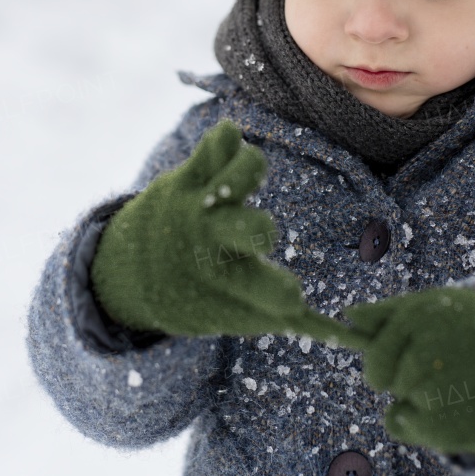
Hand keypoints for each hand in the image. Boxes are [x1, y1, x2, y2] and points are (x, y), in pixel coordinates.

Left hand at [90, 119, 353, 344]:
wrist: (126, 271)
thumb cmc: (198, 295)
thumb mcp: (235, 314)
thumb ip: (287, 318)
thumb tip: (348, 338)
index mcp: (232, 282)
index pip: (267, 292)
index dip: (281, 294)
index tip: (292, 299)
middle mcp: (214, 242)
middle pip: (250, 230)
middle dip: (259, 231)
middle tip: (263, 237)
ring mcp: (200, 206)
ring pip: (238, 176)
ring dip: (250, 168)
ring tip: (250, 169)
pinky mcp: (188, 179)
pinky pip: (210, 151)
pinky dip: (224, 140)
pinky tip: (228, 137)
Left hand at [342, 287, 474, 455]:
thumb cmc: (473, 329)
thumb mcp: (434, 309)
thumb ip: (389, 314)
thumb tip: (348, 314)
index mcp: (421, 318)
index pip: (376, 352)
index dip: (384, 359)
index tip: (401, 359)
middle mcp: (427, 353)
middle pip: (384, 379)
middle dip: (402, 377)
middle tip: (440, 368)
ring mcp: (438, 392)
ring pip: (399, 404)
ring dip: (417, 400)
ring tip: (455, 385)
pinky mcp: (447, 426)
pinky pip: (408, 427)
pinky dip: (424, 424)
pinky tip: (456, 408)